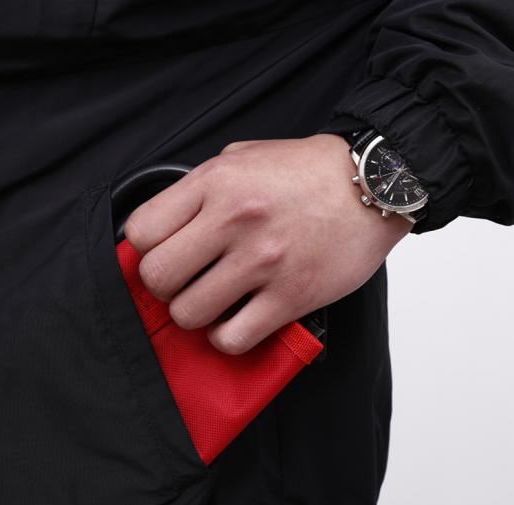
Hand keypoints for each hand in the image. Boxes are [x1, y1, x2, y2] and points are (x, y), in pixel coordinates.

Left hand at [124, 134, 411, 353]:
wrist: (373, 184)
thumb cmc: (307, 171)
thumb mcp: (242, 157)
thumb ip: (199, 187)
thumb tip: (167, 223)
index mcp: (216, 183)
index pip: (141, 231)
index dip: (144, 249)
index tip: (162, 253)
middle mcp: (235, 221)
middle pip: (157, 277)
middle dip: (164, 286)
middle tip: (184, 281)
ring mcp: (263, 262)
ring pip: (188, 314)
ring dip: (195, 313)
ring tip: (214, 301)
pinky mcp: (291, 297)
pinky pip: (233, 338)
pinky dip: (227, 337)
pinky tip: (237, 320)